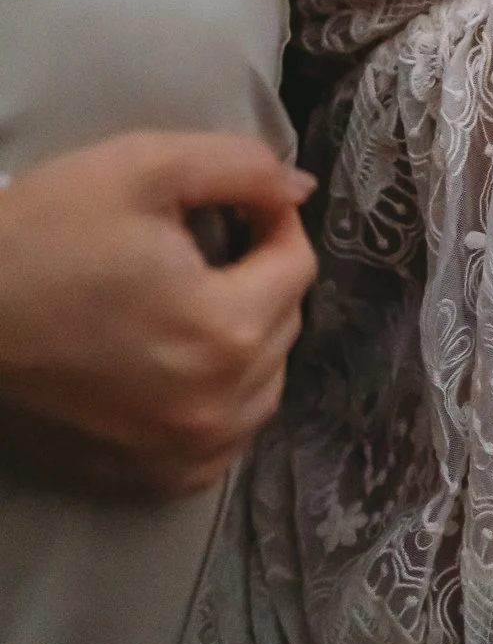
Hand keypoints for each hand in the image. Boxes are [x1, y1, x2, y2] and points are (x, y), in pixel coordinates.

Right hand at [0, 134, 317, 496]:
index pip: (297, 267)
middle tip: (212, 252)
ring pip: (265, 386)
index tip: (244, 207)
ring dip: (252, 342)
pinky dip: (223, 405)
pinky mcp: (150, 476)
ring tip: (201, 306)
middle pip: (285, 326)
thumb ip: (240, 168)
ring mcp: (184, 449)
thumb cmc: (41, 236)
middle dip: (261, 280)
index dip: (274, 225)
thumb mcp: (143, 168)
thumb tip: (301, 189)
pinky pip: (226, 442)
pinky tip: (189, 371)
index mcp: (224, 328)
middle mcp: (217, 402)